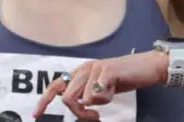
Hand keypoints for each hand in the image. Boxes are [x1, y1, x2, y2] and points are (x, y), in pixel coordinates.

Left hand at [32, 51, 167, 119]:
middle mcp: (84, 68)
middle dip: (78, 113)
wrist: (148, 67)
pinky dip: (104, 99)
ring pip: (80, 98)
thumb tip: (79, 107)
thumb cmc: (124, 79)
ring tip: (106, 101)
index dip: (44, 100)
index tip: (36, 114)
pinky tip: (113, 91)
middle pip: (66, 97)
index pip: (55, 85)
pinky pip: (96, 94)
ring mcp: (94, 68)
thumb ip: (87, 96)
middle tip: (94, 117)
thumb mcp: (102, 90)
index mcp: (80, 72)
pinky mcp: (106, 71)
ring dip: (94, 107)